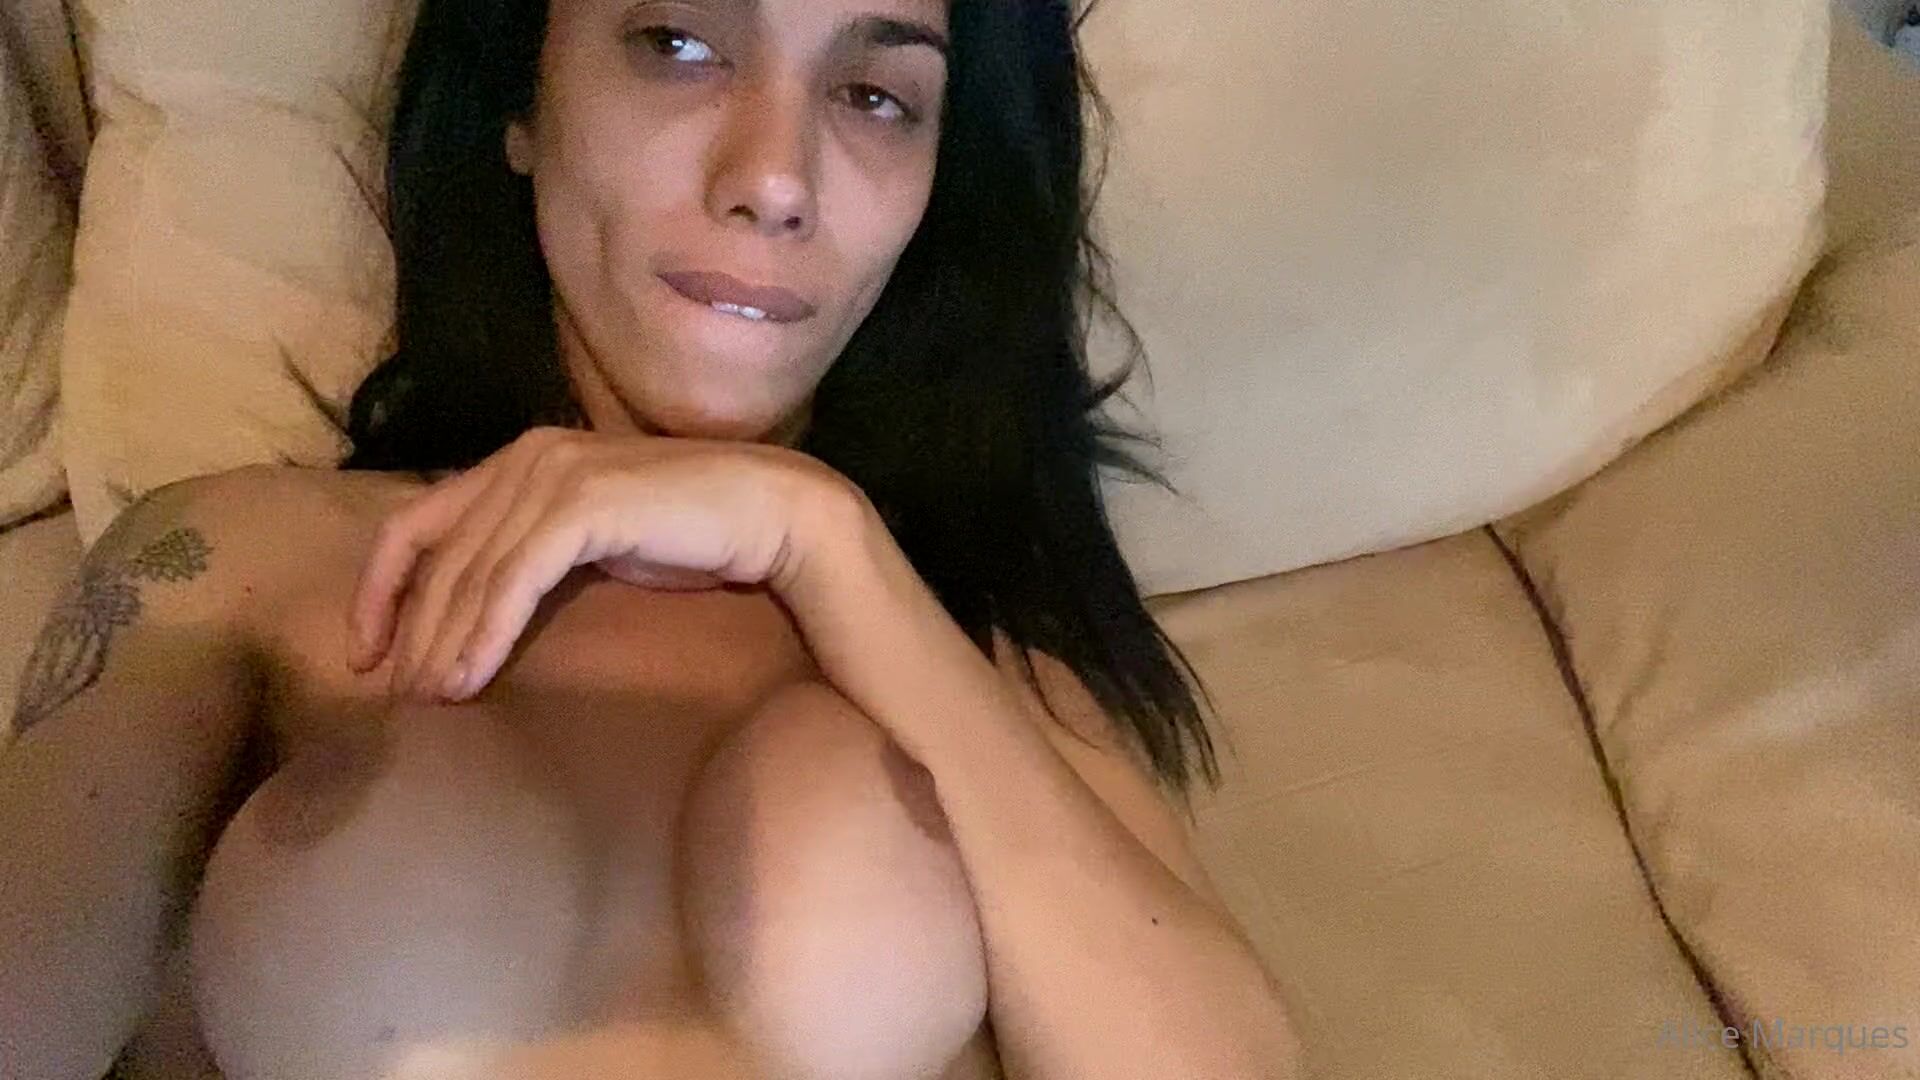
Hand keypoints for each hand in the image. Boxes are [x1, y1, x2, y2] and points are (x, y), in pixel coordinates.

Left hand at [346, 426, 855, 702]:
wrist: (771, 511)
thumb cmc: (690, 536)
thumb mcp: (591, 545)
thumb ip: (534, 556)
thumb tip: (477, 616)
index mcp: (519, 459)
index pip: (416, 522)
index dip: (379, 590)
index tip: (366, 654)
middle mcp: (525, 456)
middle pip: (438, 557)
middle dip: (409, 635)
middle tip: (396, 705)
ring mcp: (554, 474)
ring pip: (470, 573)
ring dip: (440, 645)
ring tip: (426, 707)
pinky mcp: (584, 504)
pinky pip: (514, 580)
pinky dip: (484, 634)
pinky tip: (468, 681)